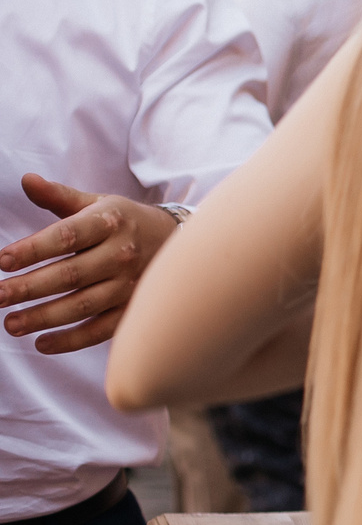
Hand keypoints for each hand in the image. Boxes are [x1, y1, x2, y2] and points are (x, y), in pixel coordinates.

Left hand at [0, 176, 181, 353]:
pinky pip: (101, 330)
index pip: (67, 236)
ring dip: (44, 317)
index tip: (2, 260)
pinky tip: (42, 344)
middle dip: (29, 287)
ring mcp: (129, 285)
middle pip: (70, 274)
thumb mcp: (96, 203)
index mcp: (109, 222)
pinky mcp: (132, 309)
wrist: (179, 243)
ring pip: (83, 304)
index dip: (33, 249)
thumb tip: (26, 180)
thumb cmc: (124, 221)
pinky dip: (71, 340)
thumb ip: (58, 196)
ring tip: (11, 323)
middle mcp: (121, 254)